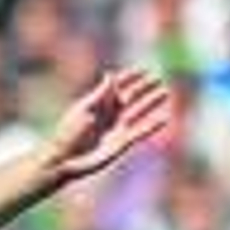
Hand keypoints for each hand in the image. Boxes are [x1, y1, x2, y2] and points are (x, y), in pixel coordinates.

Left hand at [45, 68, 173, 183]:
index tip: (143, 69)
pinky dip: (152, 126)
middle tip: (158, 78)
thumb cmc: (68, 133)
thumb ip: (100, 94)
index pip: (116, 87)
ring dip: (151, 103)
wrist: (64, 160)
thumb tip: (110, 75)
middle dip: (144, 88)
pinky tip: (164, 119)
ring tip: (165, 92)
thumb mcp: (84, 110)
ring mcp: (116, 129)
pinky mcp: (121, 143)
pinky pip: (140, 132)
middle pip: (130, 97)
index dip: (129, 78)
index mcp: (97, 104)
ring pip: (138, 112)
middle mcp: (108, 115)